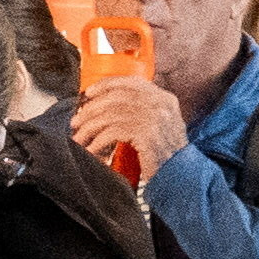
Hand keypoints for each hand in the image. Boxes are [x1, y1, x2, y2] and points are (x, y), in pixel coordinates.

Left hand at [70, 73, 190, 190]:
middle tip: (77, 121)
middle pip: (116, 97)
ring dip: (89, 127)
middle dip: (91, 109)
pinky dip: (97, 141)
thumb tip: (108, 105)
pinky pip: (112, 132)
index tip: (89, 93)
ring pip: (110, 114)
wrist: (181, 176)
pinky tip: (92, 150)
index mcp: (165, 99)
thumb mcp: (162, 126)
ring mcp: (154, 118)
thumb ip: (145, 111)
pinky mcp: (146, 134)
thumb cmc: (167, 155)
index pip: (131, 82)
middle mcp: (161, 104)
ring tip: (79, 138)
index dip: (106, 85)